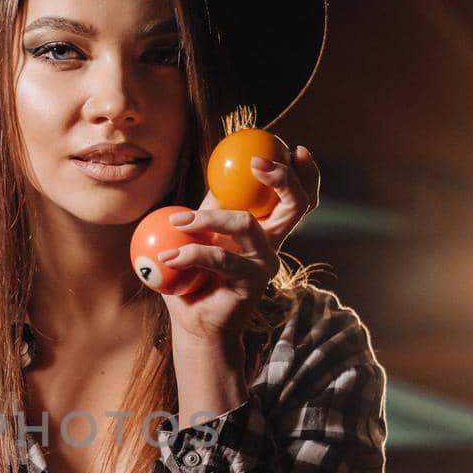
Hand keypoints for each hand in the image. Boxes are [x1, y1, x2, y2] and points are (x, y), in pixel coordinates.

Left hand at [159, 144, 318, 345]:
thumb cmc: (195, 279)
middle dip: (283, 178)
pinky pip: (220, 257)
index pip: (298, 197)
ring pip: (246, 223)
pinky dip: (190, 252)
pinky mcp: (251, 283)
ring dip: (208, 216)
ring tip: (177, 221)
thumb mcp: (200, 234)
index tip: (293, 147)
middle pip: (297, 204)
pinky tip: (168, 257)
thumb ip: (211, 206)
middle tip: (256, 163)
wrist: (194, 325)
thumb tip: (213, 171)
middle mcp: (273, 243)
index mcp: (266, 228)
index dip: (304, 172)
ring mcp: (266, 263)